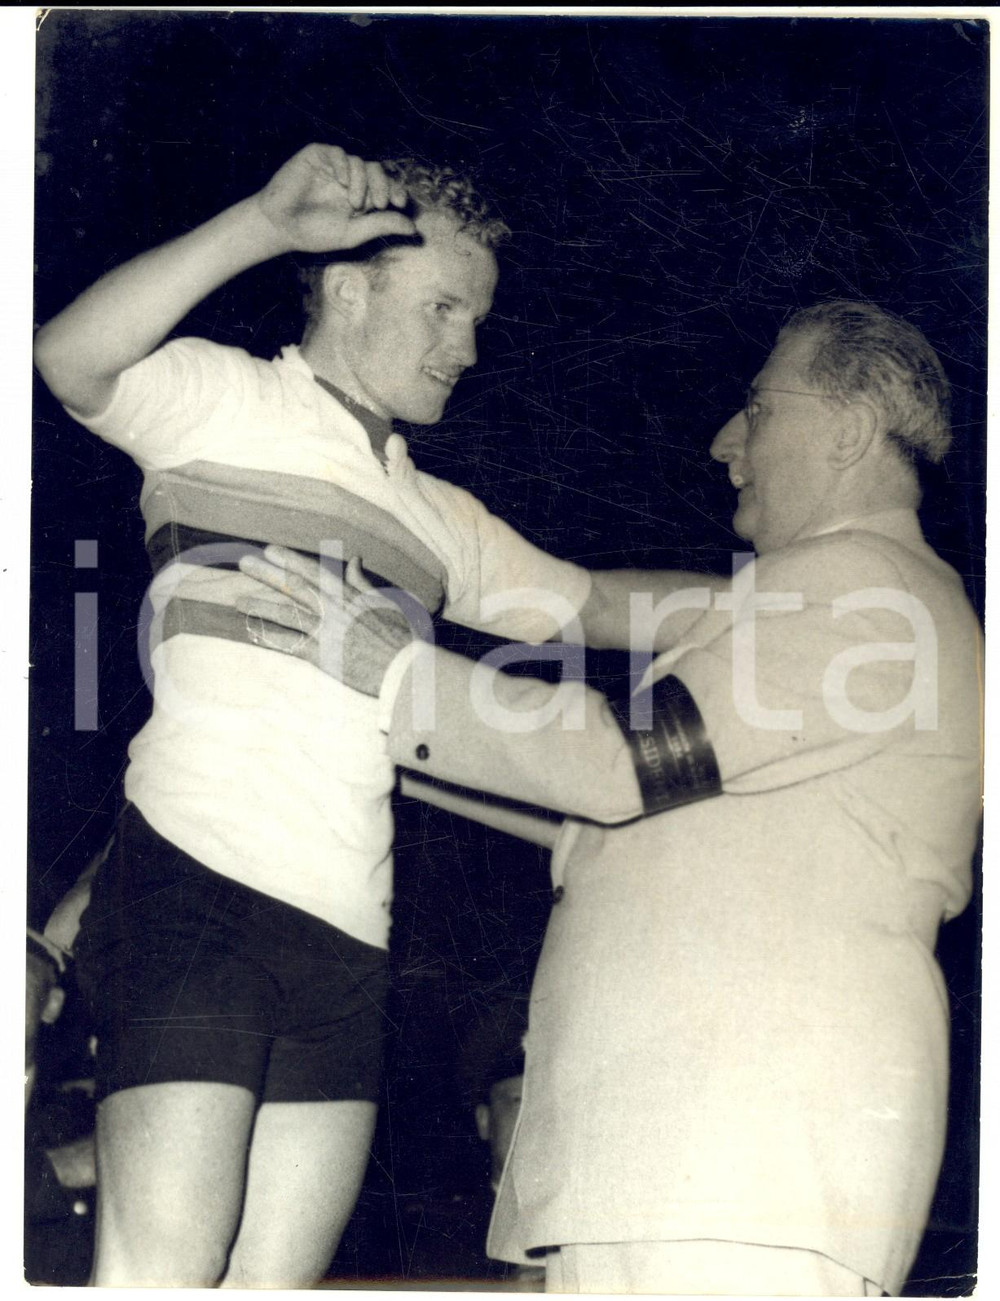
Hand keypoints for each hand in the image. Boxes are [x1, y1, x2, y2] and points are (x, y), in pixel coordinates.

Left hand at [237, 546, 416, 695]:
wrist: (403, 667)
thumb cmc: (400, 634)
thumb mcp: (384, 601)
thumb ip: (362, 582)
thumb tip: (354, 559)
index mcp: (347, 594)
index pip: (313, 571)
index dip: (289, 559)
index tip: (270, 550)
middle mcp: (332, 609)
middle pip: (293, 587)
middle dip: (267, 573)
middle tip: (244, 563)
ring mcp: (325, 632)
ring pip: (286, 614)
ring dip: (260, 606)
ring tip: (238, 601)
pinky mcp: (322, 655)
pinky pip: (290, 644)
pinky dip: (271, 638)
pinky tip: (252, 633)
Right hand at [254, 144, 416, 253]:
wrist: (280, 226)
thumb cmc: (314, 233)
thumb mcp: (353, 233)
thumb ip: (381, 226)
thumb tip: (413, 228)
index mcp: (361, 198)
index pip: (386, 188)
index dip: (396, 191)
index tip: (401, 203)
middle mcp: (349, 180)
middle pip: (377, 171)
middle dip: (383, 186)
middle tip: (379, 204)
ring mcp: (333, 167)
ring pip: (360, 162)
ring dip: (362, 181)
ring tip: (354, 202)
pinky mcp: (317, 156)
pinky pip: (338, 153)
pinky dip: (343, 165)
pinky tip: (342, 182)